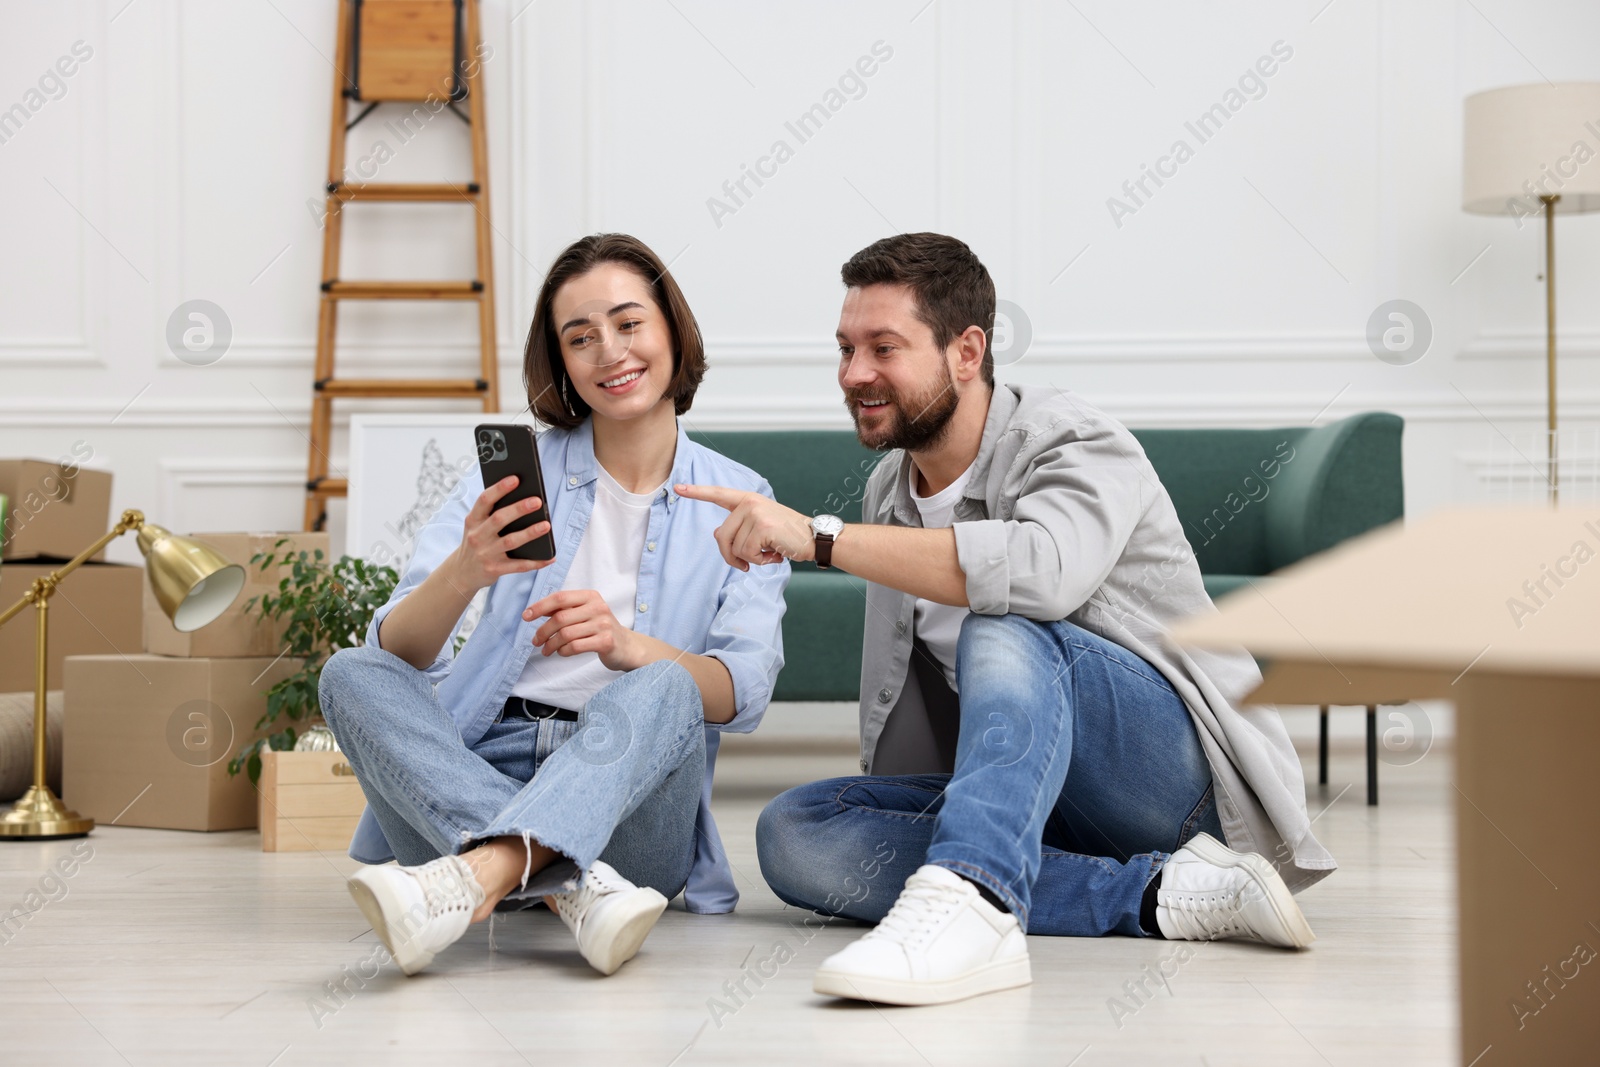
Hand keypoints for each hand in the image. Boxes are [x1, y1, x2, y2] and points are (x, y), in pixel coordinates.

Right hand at [450, 475, 554, 590]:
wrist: (461, 573)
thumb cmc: (476, 542)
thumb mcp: (476, 526)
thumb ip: (492, 513)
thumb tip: (523, 497)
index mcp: (473, 520)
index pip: (485, 500)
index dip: (499, 488)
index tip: (515, 479)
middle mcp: (477, 536)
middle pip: (499, 519)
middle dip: (518, 509)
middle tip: (537, 501)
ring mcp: (486, 554)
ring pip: (510, 541)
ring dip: (530, 533)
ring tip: (546, 525)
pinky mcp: (495, 569)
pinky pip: (518, 566)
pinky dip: (536, 562)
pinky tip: (550, 557)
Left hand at [524, 589, 639, 670]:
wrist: (626, 646)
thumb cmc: (600, 628)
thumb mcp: (585, 613)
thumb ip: (564, 610)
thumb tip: (536, 611)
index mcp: (590, 596)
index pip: (560, 598)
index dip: (540, 606)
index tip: (526, 616)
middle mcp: (598, 607)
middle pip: (560, 618)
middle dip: (543, 631)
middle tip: (535, 641)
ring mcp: (603, 624)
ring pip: (565, 634)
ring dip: (551, 645)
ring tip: (546, 650)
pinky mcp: (606, 641)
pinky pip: (575, 647)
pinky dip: (563, 651)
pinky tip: (561, 652)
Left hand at [673, 484, 813, 569]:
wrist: (814, 538)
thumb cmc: (786, 536)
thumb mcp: (760, 528)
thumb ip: (738, 529)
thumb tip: (717, 535)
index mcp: (747, 500)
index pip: (718, 495)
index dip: (697, 492)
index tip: (678, 488)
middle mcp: (749, 503)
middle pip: (721, 537)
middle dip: (732, 556)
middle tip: (750, 562)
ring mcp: (755, 513)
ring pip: (736, 548)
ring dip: (752, 559)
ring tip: (771, 552)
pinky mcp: (762, 526)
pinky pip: (748, 554)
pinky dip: (760, 561)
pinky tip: (775, 554)